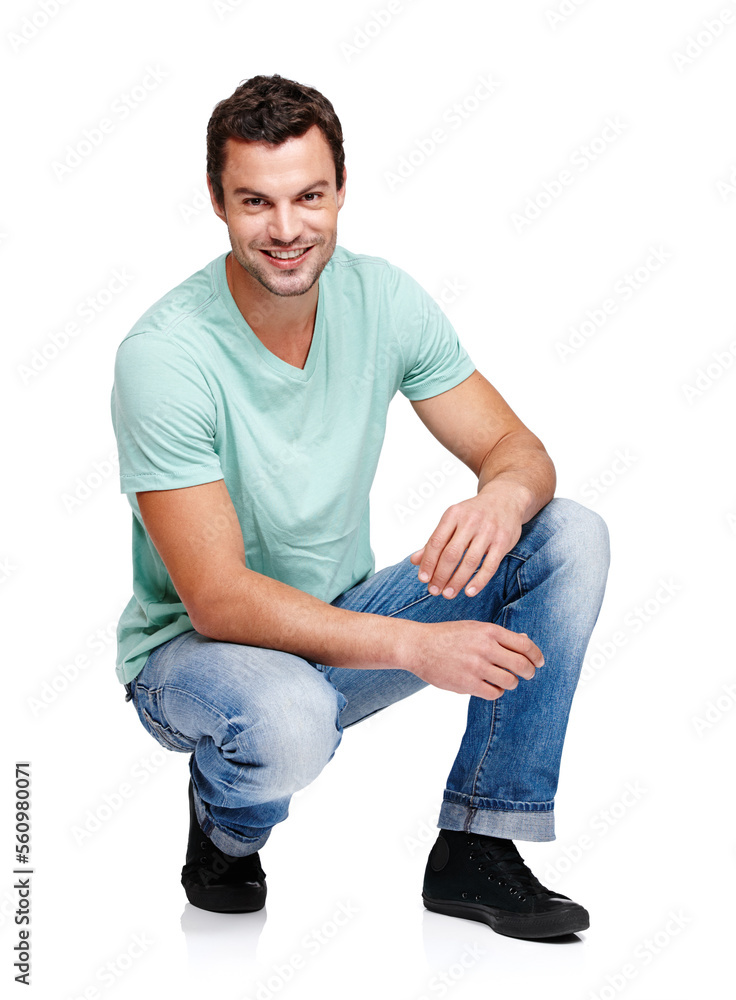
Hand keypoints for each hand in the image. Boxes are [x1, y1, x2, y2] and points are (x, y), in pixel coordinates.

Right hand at [405, 619, 543, 699]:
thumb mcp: (474, 628)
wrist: (418, 646)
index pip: (525, 645)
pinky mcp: (467, 683)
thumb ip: (500, 636)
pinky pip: (494, 693)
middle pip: (522, 665)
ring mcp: (476, 666)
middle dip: (529, 672)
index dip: (537, 655)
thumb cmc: (448, 636)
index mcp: (489, 631)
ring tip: (504, 680)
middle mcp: (485, 648)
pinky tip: (489, 686)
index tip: (539, 662)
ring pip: (510, 682)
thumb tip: (526, 641)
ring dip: (511, 683)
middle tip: (527, 674)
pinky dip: (495, 691)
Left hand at [410, 485, 524, 599]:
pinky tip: (469, 591)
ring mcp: (488, 531)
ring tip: (448, 594)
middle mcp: (470, 521)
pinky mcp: (503, 541)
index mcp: (453, 514)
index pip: (436, 542)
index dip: (428, 562)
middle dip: (441, 575)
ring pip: (470, 561)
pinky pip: (490, 565)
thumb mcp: (452, 520)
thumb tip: (415, 561)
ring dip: (457, 581)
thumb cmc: (474, 513)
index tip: (423, 579)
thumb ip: (435, 541)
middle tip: (434, 590)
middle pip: (451, 554)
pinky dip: (479, 581)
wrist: (505, 498)